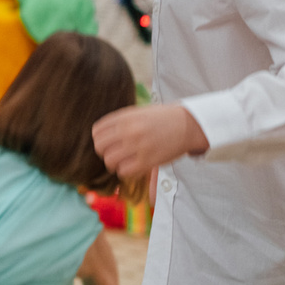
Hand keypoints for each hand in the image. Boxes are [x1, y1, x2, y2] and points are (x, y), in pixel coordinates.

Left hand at [92, 104, 208, 181]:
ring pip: (110, 160)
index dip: (99, 138)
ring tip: (122, 161)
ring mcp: (138, 146)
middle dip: (104, 151)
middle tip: (113, 153)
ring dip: (113, 163)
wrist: (187, 124)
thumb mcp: (138, 112)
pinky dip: (125, 171)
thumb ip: (119, 121)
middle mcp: (129, 131)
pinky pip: (124, 171)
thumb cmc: (162, 119)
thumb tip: (99, 134)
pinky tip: (132, 167)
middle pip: (100, 146)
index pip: (97, 131)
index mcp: (125, 117)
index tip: (106, 142)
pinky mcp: (148, 161)